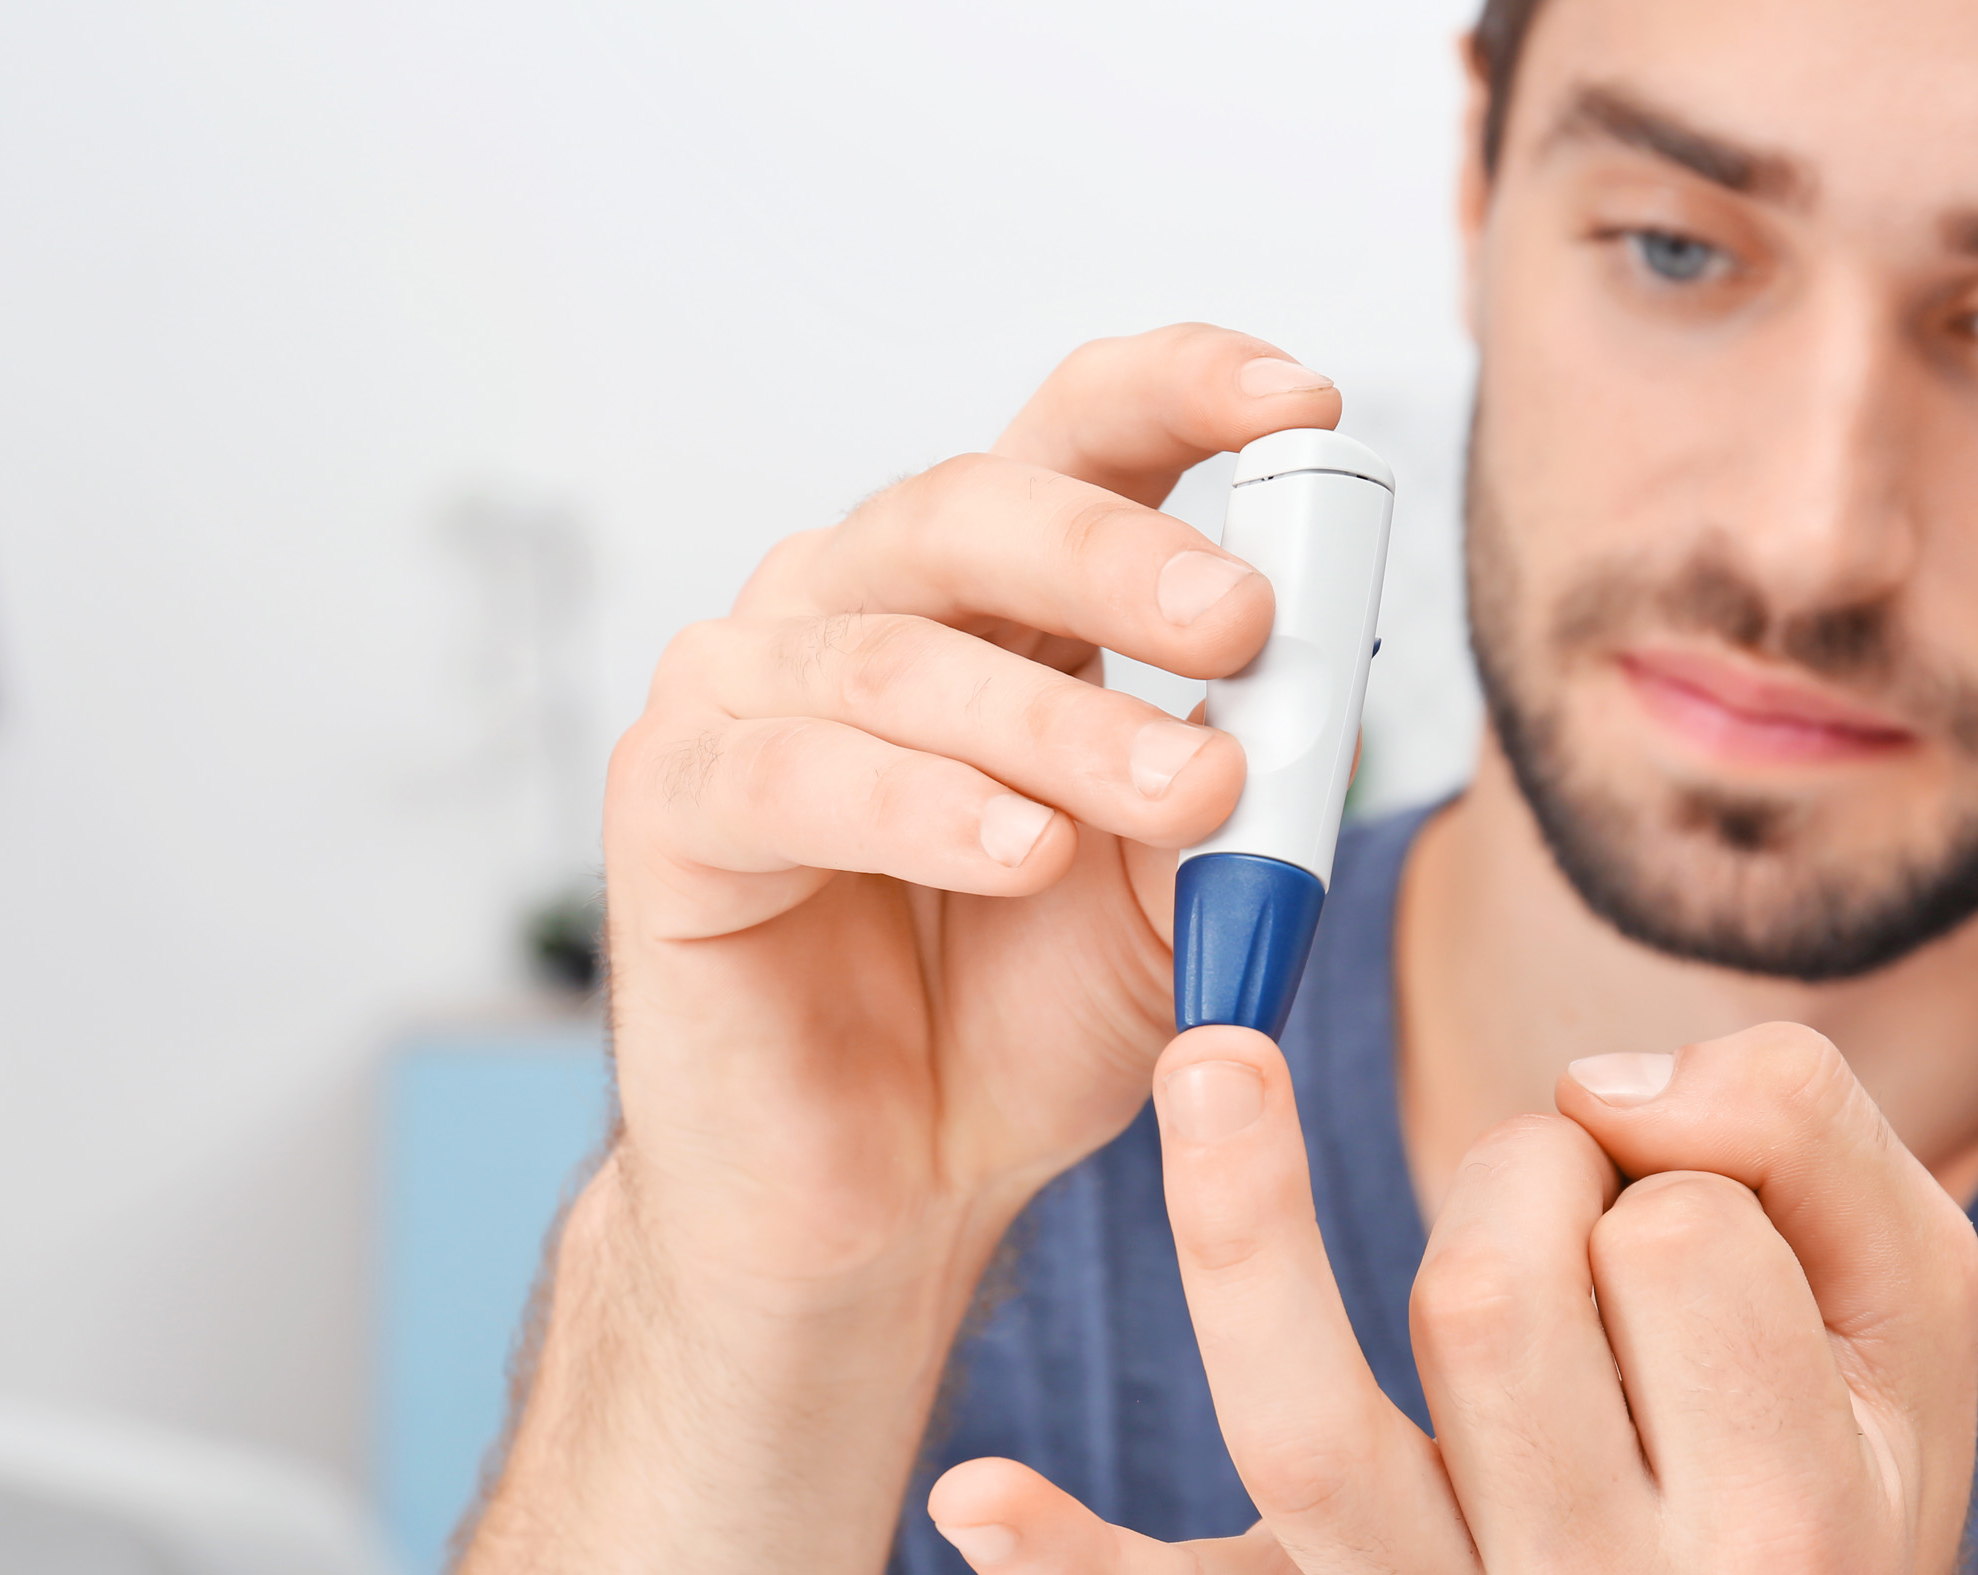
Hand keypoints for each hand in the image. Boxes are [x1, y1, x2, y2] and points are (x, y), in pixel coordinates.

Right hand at [464, 326, 1345, 1574]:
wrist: (892, 1192)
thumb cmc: (1024, 1016)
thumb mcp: (1175, 891)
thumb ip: (1229, 777)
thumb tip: (1308, 678)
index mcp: (992, 594)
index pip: (1076, 434)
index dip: (1182, 392)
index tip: (1304, 402)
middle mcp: (857, 604)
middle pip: (973, 506)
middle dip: (1122, 556)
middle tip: (1242, 622)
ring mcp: (747, 693)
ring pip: (901, 657)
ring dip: (1059, 727)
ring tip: (1184, 799)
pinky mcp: (670, 806)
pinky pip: (796, 777)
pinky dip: (924, 809)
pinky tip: (1021, 856)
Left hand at [925, 1022, 1977, 1572]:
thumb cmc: (1844, 1450)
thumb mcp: (1910, 1293)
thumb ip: (1808, 1132)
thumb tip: (1603, 1079)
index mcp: (1788, 1505)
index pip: (1675, 1236)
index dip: (1666, 1166)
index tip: (1685, 1206)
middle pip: (1488, 1296)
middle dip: (1513, 1177)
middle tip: (1558, 1210)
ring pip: (1320, 1429)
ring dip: (1249, 1232)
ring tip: (1210, 1066)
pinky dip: (1083, 1562)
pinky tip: (984, 1494)